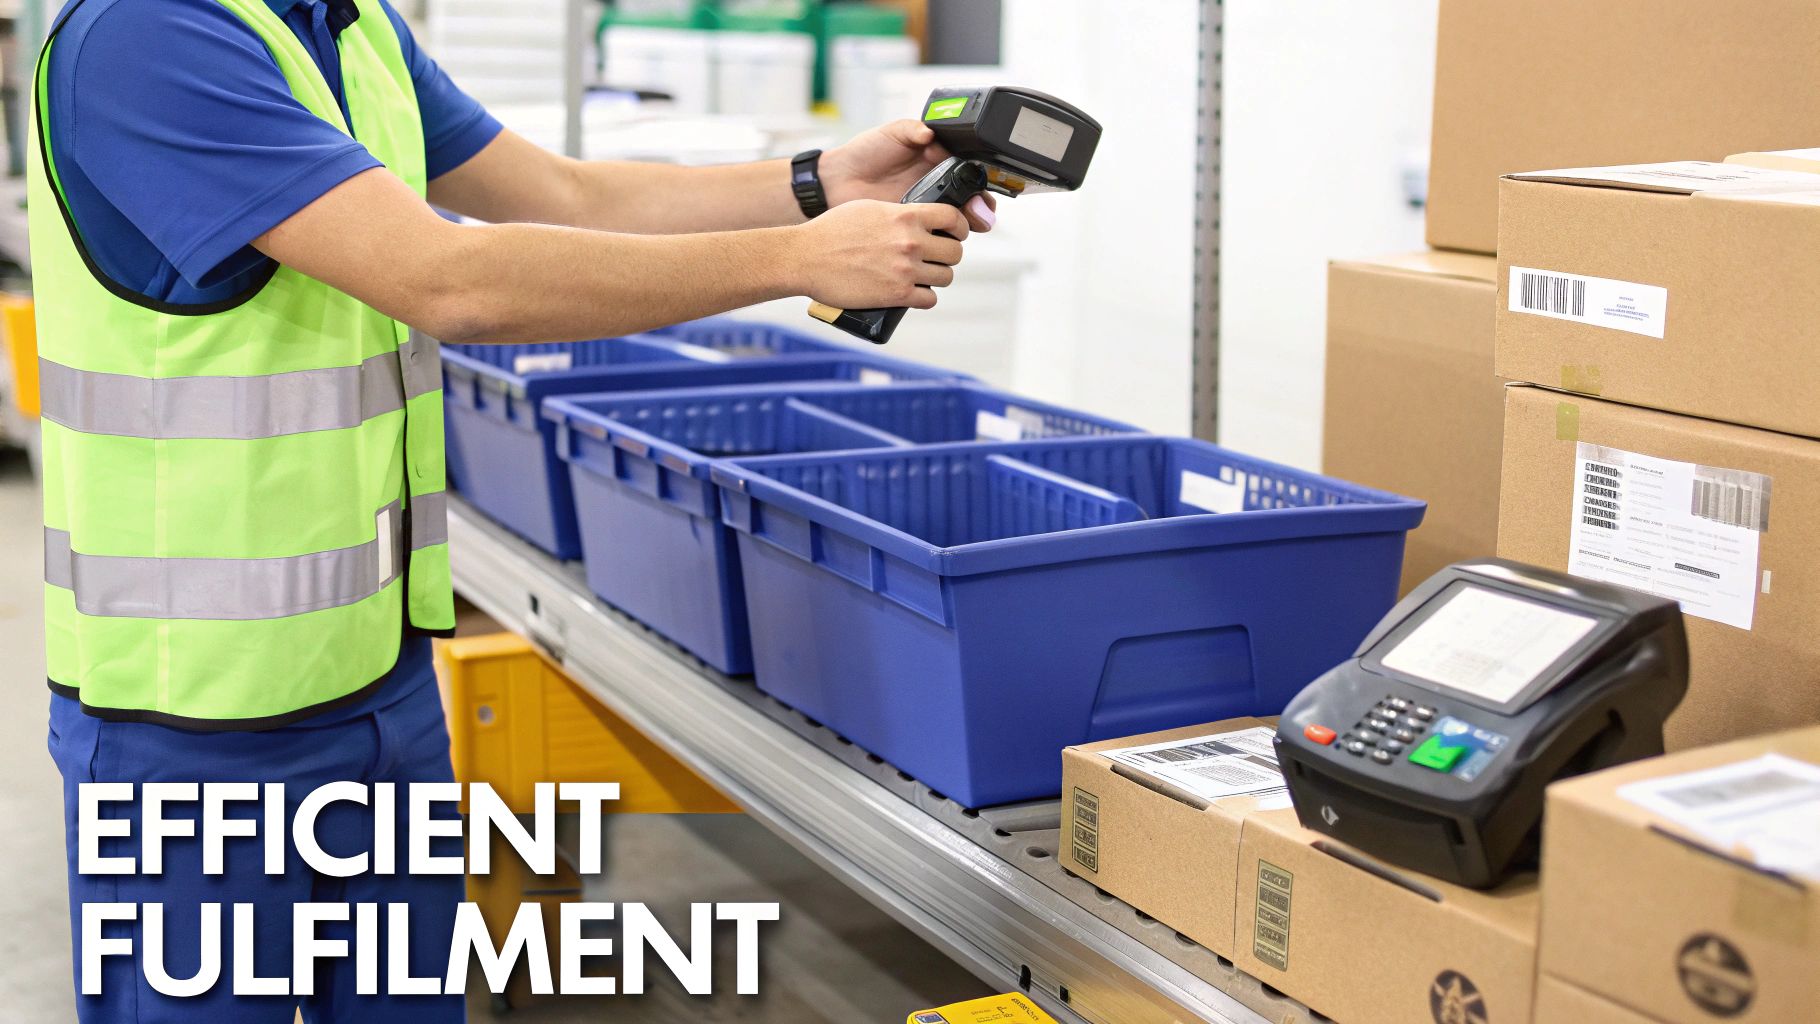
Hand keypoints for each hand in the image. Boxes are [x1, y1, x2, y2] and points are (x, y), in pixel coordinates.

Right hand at [785, 199, 968, 309]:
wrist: (806, 257)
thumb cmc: (831, 231)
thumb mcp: (870, 208)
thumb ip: (899, 213)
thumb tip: (917, 220)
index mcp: (906, 216)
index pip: (953, 218)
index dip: (958, 227)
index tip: (954, 233)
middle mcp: (911, 242)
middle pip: (955, 252)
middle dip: (947, 255)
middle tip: (935, 258)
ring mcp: (905, 270)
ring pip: (945, 276)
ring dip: (936, 277)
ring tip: (922, 276)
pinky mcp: (896, 295)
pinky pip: (929, 299)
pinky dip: (924, 297)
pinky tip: (914, 292)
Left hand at [820, 120, 997, 231]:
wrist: (837, 181)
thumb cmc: (864, 152)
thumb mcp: (891, 133)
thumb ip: (912, 130)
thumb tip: (930, 134)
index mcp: (937, 161)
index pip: (968, 172)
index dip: (980, 182)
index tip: (982, 190)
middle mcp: (936, 186)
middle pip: (969, 199)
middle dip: (980, 207)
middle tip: (979, 212)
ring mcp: (925, 208)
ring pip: (957, 220)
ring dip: (967, 224)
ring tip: (968, 225)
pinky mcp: (912, 227)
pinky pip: (934, 234)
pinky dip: (943, 237)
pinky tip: (944, 236)